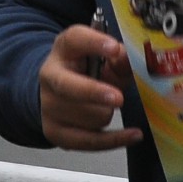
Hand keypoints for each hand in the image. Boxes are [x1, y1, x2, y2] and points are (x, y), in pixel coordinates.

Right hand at [36, 24, 142, 150]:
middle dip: (93, 92)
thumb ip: (121, 58)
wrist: (60, 94)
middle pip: (67, 86)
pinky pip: (89, 141)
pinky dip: (115, 139)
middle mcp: (50, 76)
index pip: (74, 40)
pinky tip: (133, 135)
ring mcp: (48, 106)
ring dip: (107, 113)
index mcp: (64, 49)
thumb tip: (133, 60)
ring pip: (88, 117)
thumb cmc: (88, 73)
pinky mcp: (54, 132)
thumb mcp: (105, 59)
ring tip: (107, 106)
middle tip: (118, 98)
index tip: (115, 49)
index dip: (95, 43)